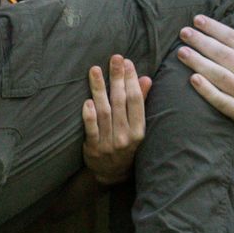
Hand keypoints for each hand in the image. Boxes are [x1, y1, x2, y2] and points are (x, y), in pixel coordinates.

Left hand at [81, 55, 151, 187]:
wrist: (110, 174)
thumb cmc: (126, 145)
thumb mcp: (137, 127)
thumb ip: (140, 103)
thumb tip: (146, 79)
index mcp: (139, 131)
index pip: (136, 101)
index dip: (132, 81)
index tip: (128, 63)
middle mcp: (125, 136)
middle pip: (120, 102)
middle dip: (117, 78)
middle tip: (115, 58)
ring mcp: (109, 143)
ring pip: (105, 112)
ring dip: (100, 89)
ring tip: (95, 70)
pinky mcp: (93, 148)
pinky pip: (91, 129)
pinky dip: (89, 115)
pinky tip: (87, 100)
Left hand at [178, 9, 233, 148]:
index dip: (216, 28)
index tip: (197, 19)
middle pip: (226, 55)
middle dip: (203, 42)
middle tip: (183, 32)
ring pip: (222, 76)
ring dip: (200, 63)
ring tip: (181, 52)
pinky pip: (223, 101)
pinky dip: (208, 90)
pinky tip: (193, 80)